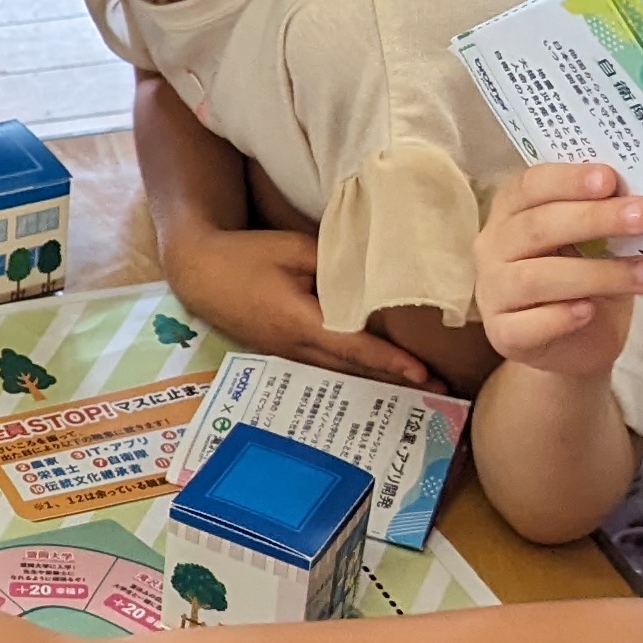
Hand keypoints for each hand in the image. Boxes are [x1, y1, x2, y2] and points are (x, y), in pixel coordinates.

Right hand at [167, 227, 433, 387]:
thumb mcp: (294, 249)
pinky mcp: (284, 354)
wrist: (200, 273)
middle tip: (441, 393)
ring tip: (421, 392)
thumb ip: (336, 265)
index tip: (422, 374)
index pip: (355, 346)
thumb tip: (375, 277)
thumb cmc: (247, 256)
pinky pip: (327, 368)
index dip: (390, 361)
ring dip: (380, 383)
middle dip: (397, 381)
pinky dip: (357, 374)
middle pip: (354, 369)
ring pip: (342, 373)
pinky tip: (379, 379)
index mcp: (300, 322)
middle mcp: (296, 348)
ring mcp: (288, 356)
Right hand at [474, 164, 642, 384]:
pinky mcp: (503, 334)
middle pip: (537, 227)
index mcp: (512, 211)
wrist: (576, 343)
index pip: (530, 186)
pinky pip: (527, 325)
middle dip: (593, 219)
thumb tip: (639, 200)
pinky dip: (561, 317)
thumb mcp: (595, 241)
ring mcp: (493, 292)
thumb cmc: (584, 279)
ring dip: (597, 274)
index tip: (610, 179)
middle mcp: (494, 247)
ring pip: (536, 278)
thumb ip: (605, 217)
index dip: (569, 180)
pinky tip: (591, 310)